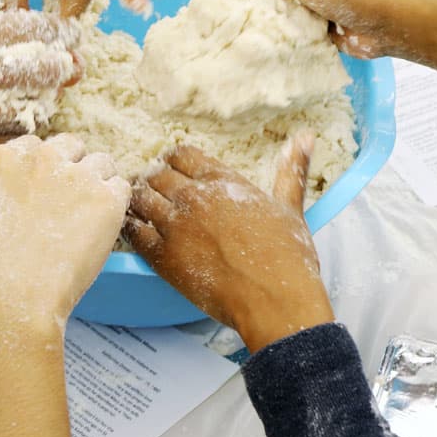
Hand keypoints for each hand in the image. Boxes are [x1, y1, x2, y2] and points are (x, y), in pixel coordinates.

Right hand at [0, 9, 81, 158]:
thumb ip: (7, 36)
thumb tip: (68, 50)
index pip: (33, 30)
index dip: (61, 34)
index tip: (72, 37)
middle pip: (36, 74)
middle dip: (61, 69)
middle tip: (68, 68)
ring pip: (26, 115)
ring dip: (42, 105)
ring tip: (42, 95)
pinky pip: (3, 142)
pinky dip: (17, 131)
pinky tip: (16, 118)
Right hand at [0, 134, 130, 337]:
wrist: (15, 298)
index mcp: (6, 159)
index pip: (38, 146)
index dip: (46, 168)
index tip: (47, 189)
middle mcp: (43, 158)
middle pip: (72, 147)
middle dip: (74, 169)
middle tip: (72, 202)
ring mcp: (78, 176)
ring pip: (102, 164)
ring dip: (99, 184)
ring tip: (91, 218)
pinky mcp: (107, 198)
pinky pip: (122, 188)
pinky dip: (117, 206)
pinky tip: (105, 228)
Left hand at [124, 136, 334, 351]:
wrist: (273, 299)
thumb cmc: (287, 256)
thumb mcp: (290, 206)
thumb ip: (291, 170)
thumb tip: (306, 137)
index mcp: (222, 181)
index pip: (181, 154)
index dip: (173, 161)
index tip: (172, 170)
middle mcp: (194, 197)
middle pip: (156, 174)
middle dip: (152, 179)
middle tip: (153, 190)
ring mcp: (175, 226)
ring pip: (139, 199)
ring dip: (138, 200)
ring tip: (141, 208)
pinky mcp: (163, 257)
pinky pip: (133, 233)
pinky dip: (130, 227)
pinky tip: (134, 230)